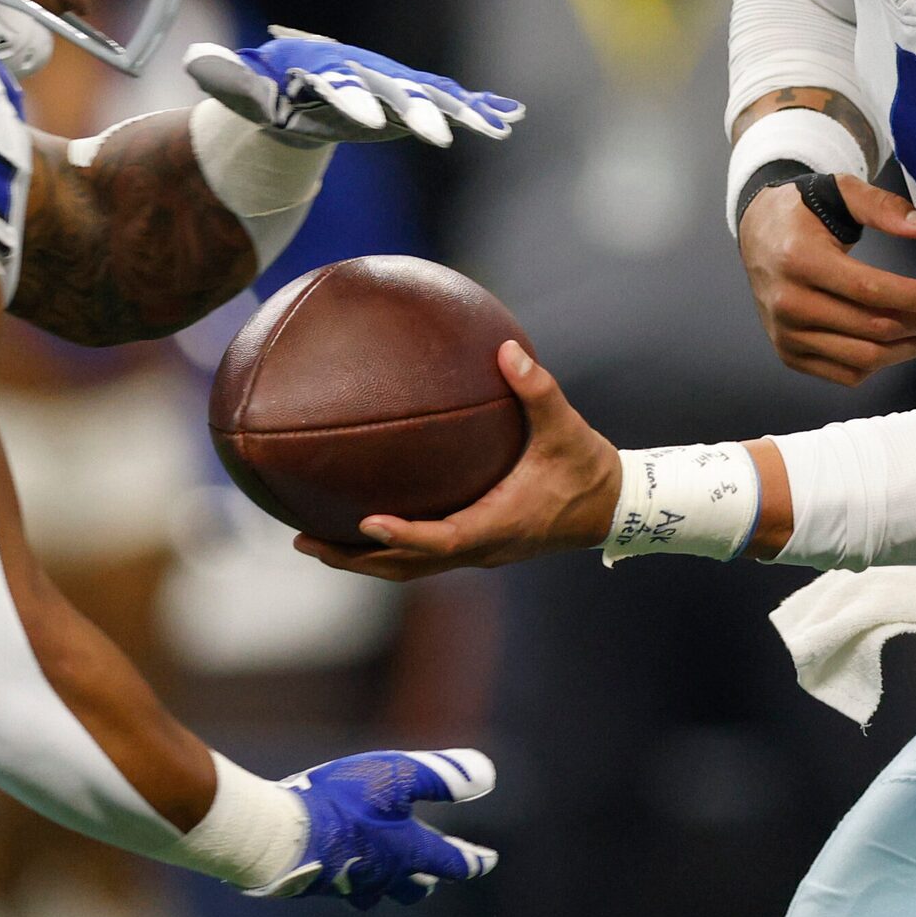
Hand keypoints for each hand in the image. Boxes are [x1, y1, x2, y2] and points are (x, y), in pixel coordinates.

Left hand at [185, 27, 524, 148]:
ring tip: (494, 126)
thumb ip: (226, 77)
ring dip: (462, 112)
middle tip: (437, 135)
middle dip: (417, 110)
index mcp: (327, 70)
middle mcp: (368, 75)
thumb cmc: (270, 88)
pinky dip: (479, 109)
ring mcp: (394, 87)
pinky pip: (450, 104)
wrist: (301, 85)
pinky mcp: (412, 103)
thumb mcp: (244, 88)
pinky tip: (510, 119)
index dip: (352, 100)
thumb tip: (194, 61)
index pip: (340, 85)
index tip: (362, 119)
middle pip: (395, 92)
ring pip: (432, 98)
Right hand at [248, 748, 497, 908]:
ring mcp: (348, 883)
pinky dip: (351, 876)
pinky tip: (340, 863)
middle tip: (435, 875)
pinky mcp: (317, 882)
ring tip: (386, 875)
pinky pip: (342, 885)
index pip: (451, 863)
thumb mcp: (398, 776)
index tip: (489, 861)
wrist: (279, 834)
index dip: (473, 861)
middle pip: (414, 890)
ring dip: (387, 885)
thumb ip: (442, 776)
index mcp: (407, 851)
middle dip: (427, 880)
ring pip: (376, 894)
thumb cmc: (343, 802)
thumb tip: (487, 775)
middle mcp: (381, 875)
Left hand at [298, 342, 619, 581]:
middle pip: (407, 567)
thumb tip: (506, 348)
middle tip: (304, 541)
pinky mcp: (477, 546)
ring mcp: (478, 551)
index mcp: (499, 525)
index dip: (403, 536)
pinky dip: (387, 548)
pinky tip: (359, 524)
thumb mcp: (565, 425)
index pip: (442, 540)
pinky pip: (422, 554)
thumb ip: (536, 388)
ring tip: (314, 541)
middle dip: (355, 559)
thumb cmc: (586, 466)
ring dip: (363, 560)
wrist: (611, 505)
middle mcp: (482, 548)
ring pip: (409, 568)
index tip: (365, 522)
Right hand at [738, 175, 915, 385]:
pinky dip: (879, 364)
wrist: (757, 232)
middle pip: (872, 328)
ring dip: (907, 350)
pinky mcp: (789, 354)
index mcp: (799, 260)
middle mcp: (788, 303)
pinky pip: (846, 373)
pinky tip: (896, 344)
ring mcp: (786, 334)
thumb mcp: (840, 192)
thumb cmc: (802, 212)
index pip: (870, 291)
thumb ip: (884, 207)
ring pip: (864, 358)